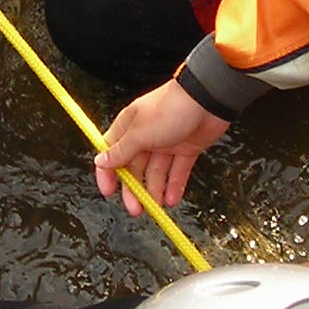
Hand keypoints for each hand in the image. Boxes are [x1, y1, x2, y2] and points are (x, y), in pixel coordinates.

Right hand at [96, 80, 228, 214]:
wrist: (208, 99)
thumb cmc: (171, 108)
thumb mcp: (140, 133)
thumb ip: (121, 151)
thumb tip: (100, 161)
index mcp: (129, 128)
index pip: (111, 153)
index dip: (108, 173)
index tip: (109, 192)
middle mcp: (146, 136)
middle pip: (135, 168)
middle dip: (134, 189)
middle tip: (136, 209)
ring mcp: (167, 143)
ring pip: (156, 172)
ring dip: (155, 190)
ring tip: (158, 207)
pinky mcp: (186, 148)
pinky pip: (177, 171)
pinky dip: (174, 185)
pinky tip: (172, 199)